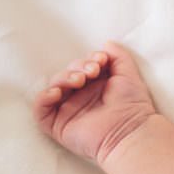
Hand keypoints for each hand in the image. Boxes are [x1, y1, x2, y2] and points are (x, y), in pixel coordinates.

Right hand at [34, 41, 155, 163]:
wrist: (130, 130)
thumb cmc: (133, 105)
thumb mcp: (129, 75)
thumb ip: (119, 57)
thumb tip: (106, 43)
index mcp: (95, 86)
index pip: (82, 66)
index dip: (88, 59)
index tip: (101, 59)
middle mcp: (80, 97)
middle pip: (67, 74)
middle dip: (77, 67)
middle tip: (92, 71)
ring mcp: (68, 110)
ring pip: (53, 87)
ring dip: (64, 78)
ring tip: (80, 80)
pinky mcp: (57, 125)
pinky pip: (41, 110)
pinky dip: (44, 97)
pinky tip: (58, 92)